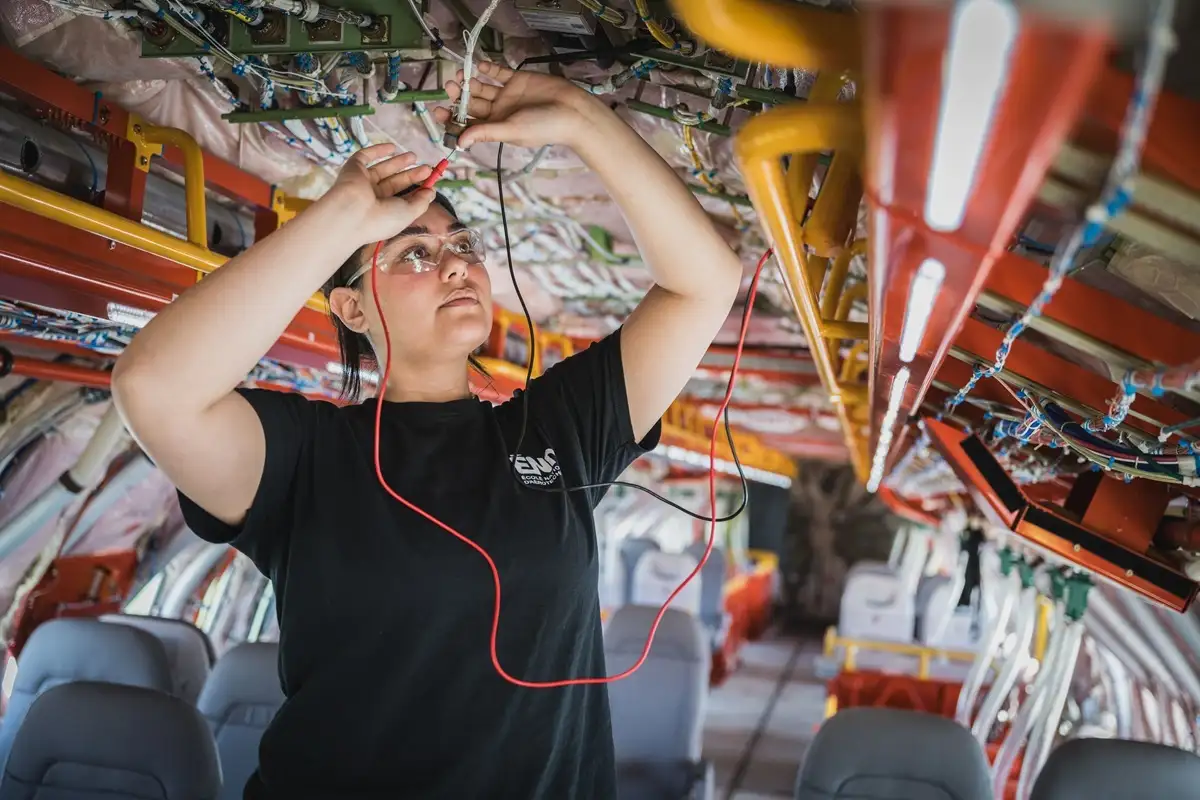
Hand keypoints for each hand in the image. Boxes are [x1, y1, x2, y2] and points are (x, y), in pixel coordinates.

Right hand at [319, 143, 434, 245]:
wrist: (352, 213)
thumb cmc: (382, 219)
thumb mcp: (409, 213)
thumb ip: (422, 202)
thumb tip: (432, 192)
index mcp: (384, 212)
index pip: (402, 199)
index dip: (416, 190)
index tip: (430, 183)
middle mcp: (373, 198)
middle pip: (394, 182)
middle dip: (410, 175)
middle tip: (426, 168)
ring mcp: (362, 183)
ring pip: (382, 169)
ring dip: (398, 162)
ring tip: (414, 156)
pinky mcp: (353, 168)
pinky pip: (365, 157)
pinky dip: (378, 151)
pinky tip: (392, 147)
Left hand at [433, 62, 595, 149]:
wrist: (571, 110)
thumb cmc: (543, 126)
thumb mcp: (511, 130)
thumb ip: (485, 132)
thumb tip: (459, 143)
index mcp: (496, 128)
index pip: (468, 125)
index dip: (452, 120)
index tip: (438, 111)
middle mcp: (499, 112)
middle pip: (472, 104)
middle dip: (458, 97)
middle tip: (449, 88)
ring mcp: (507, 95)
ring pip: (482, 87)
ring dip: (469, 82)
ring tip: (459, 76)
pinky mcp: (517, 80)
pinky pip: (499, 73)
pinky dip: (488, 69)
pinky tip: (479, 65)